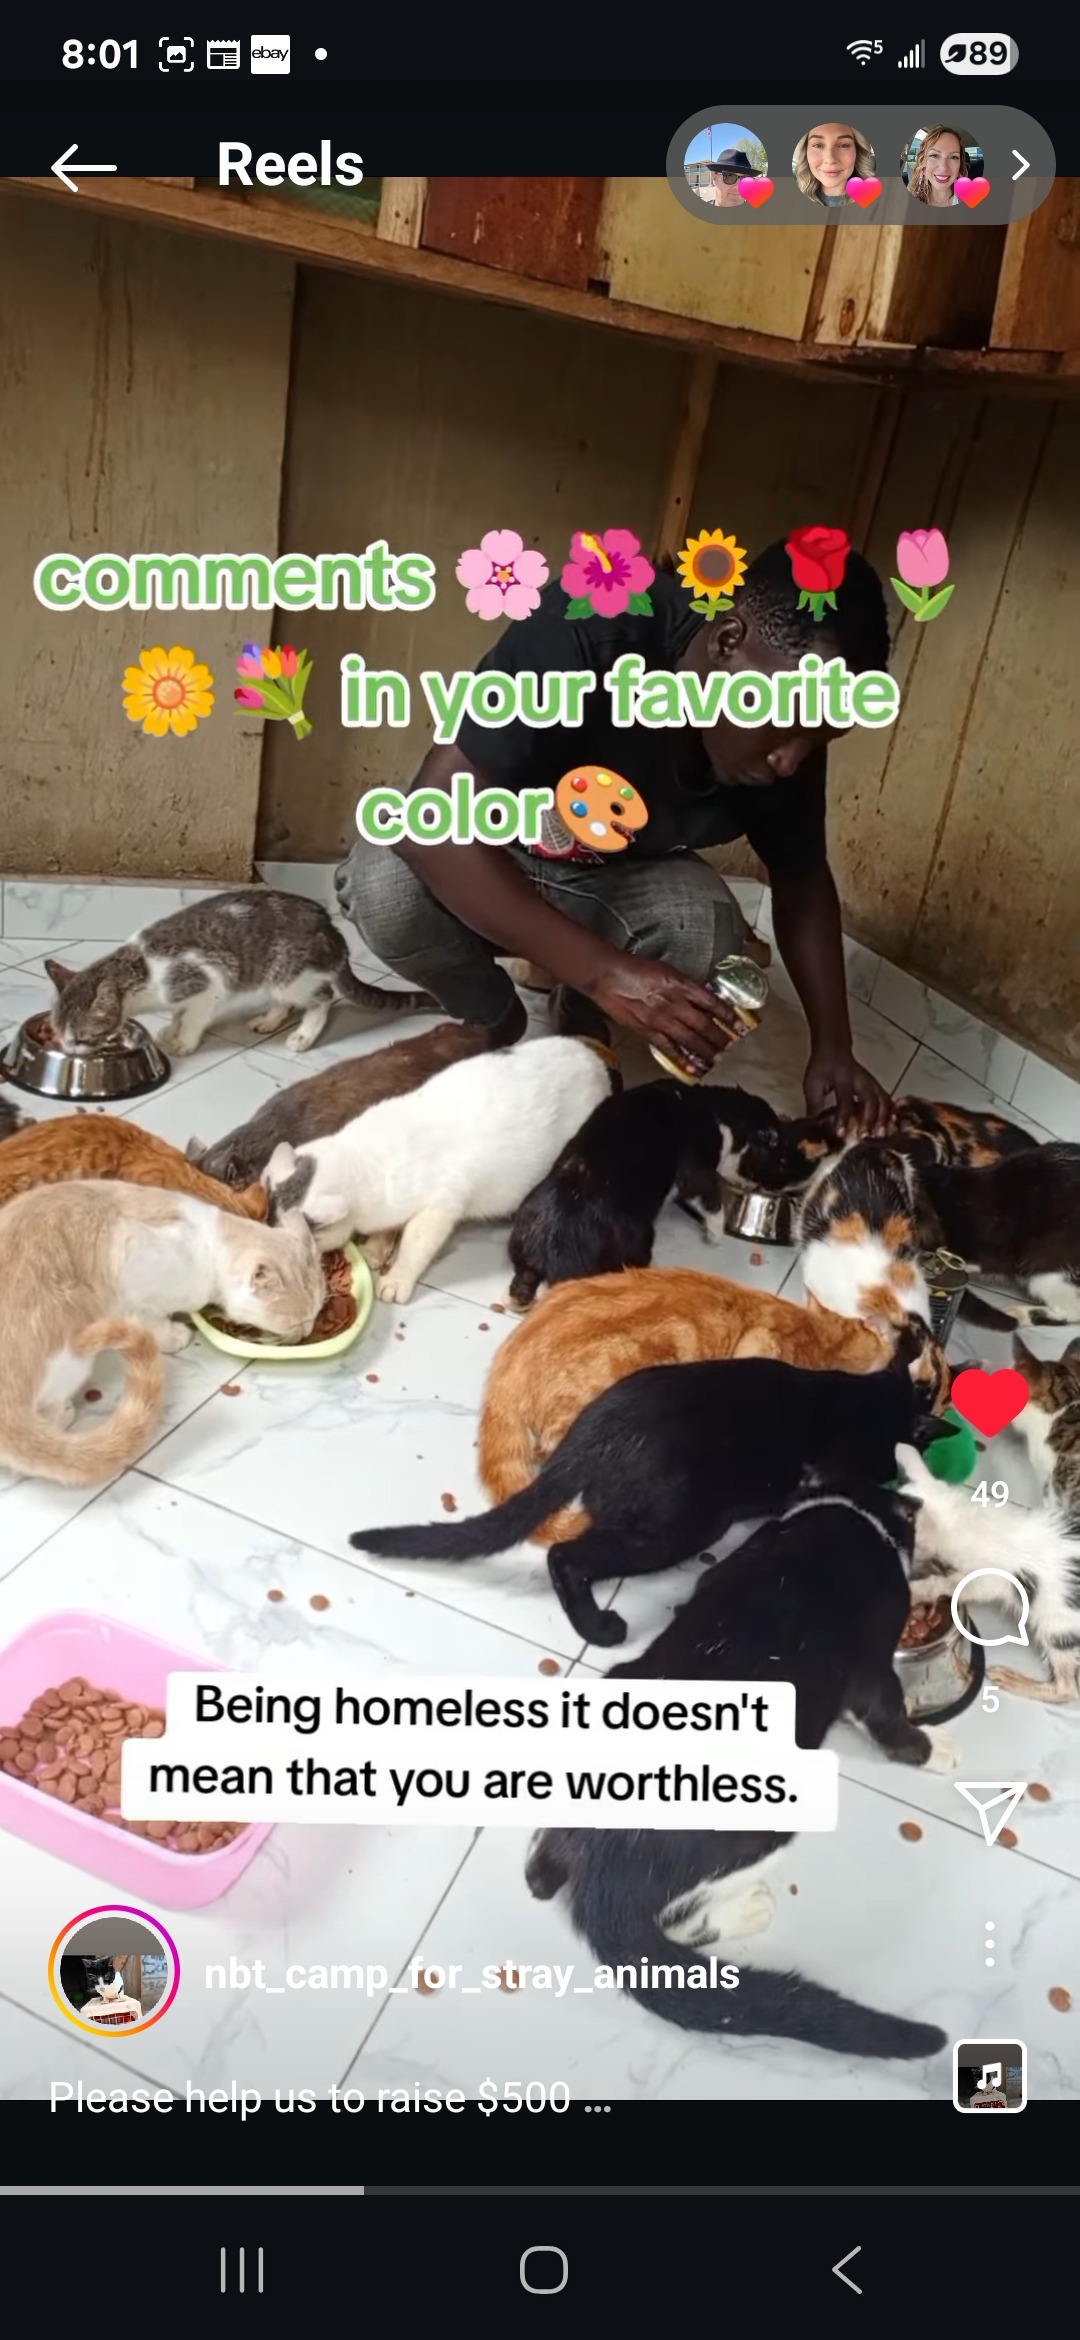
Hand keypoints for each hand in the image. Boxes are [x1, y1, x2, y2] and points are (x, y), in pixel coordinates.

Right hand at [588, 953, 736, 1066]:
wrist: (608, 976)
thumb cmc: (636, 969)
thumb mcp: (667, 970)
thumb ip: (685, 986)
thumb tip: (701, 1001)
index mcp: (681, 985)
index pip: (711, 1002)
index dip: (727, 1015)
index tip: (738, 1024)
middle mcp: (675, 1003)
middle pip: (704, 1025)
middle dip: (719, 1037)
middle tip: (729, 1046)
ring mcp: (661, 1019)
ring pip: (690, 1039)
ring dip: (706, 1051)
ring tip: (716, 1058)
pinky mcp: (647, 1031)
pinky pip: (669, 1048)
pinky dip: (682, 1058)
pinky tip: (693, 1067)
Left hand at [804, 1049, 895, 1137]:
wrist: (834, 1050)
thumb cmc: (823, 1067)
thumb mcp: (812, 1083)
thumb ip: (814, 1104)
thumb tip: (813, 1127)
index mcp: (842, 1078)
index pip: (845, 1100)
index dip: (843, 1118)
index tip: (841, 1133)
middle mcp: (860, 1080)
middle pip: (870, 1099)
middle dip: (869, 1119)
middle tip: (864, 1136)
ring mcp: (871, 1082)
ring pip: (883, 1099)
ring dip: (883, 1118)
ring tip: (880, 1134)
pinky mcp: (876, 1086)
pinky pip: (887, 1099)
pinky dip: (890, 1113)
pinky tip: (890, 1125)